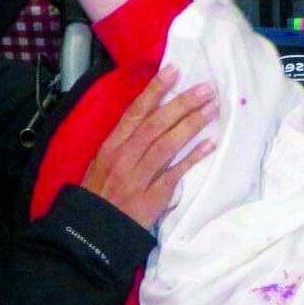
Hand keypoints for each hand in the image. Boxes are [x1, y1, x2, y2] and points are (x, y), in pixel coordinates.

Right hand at [82, 66, 216, 228]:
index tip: (174, 71)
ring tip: (212, 108)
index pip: (136, 112)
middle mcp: (124, 157)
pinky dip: (192, 158)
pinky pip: (175, 175)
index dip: (155, 90)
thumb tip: (151, 115)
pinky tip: (209, 144)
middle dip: (182, 104)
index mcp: (112, 146)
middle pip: (156, 124)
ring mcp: (138, 178)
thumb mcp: (103, 162)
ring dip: (191, 124)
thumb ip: (126, 141)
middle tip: (206, 88)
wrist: (91, 232)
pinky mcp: (151, 198)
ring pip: (166, 145)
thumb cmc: (99, 194)